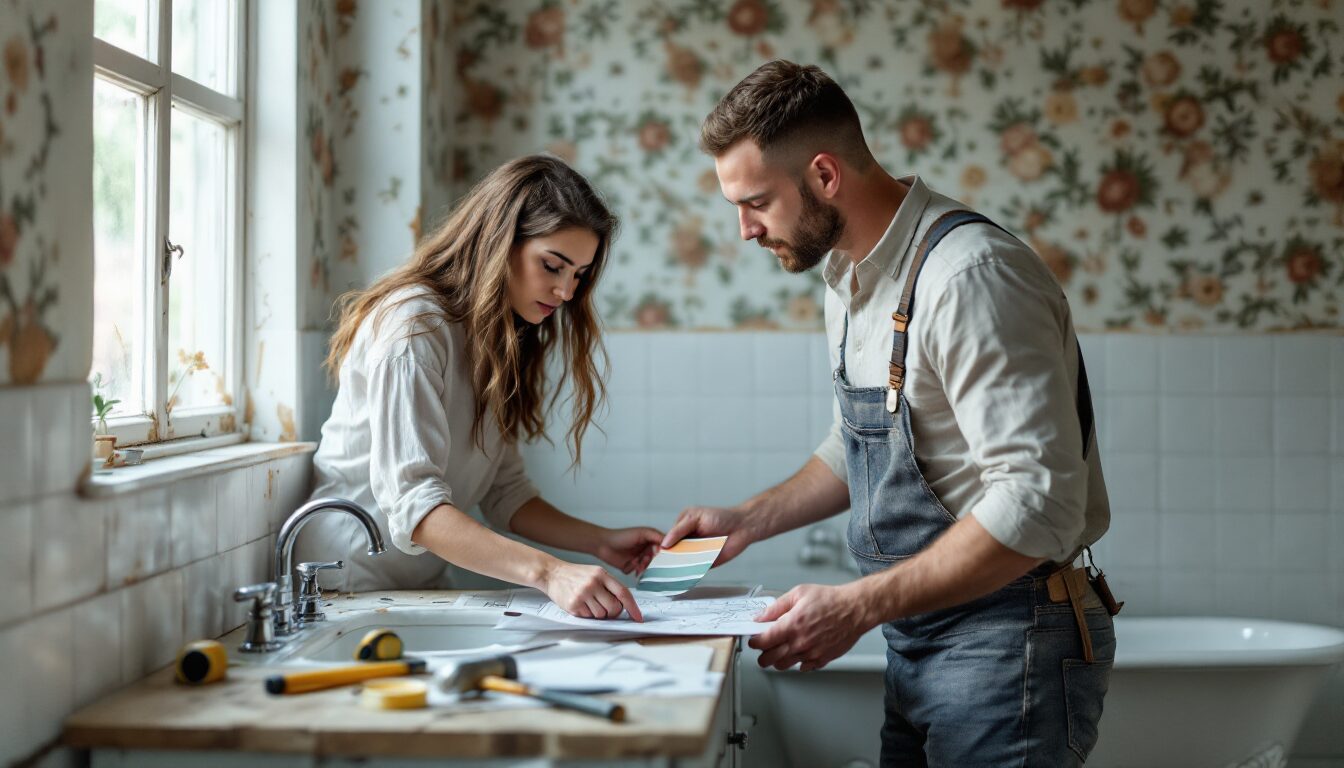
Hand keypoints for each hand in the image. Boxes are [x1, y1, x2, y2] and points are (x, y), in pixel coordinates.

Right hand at [541, 561, 643, 620]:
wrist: (552, 573)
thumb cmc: (575, 574)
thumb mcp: (595, 573)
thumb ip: (609, 585)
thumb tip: (623, 605)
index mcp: (602, 574)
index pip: (623, 593)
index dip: (633, 607)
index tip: (638, 617)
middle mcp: (593, 583)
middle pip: (614, 608)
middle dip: (613, 612)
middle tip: (606, 608)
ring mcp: (583, 594)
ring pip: (602, 615)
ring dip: (598, 613)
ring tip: (589, 602)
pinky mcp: (573, 604)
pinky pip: (588, 617)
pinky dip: (587, 614)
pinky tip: (580, 604)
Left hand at [595, 526, 662, 574]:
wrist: (603, 545)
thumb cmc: (622, 536)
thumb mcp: (642, 533)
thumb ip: (656, 536)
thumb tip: (669, 544)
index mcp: (651, 541)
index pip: (664, 548)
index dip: (664, 553)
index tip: (661, 555)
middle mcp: (647, 551)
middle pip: (657, 561)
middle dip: (650, 561)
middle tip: (644, 558)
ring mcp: (639, 560)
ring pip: (648, 568)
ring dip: (642, 565)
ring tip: (635, 562)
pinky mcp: (632, 568)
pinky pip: (638, 573)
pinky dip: (633, 569)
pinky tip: (628, 564)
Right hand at [661, 506, 757, 566]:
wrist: (742, 527)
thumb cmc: (720, 517)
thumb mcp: (695, 517)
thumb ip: (679, 529)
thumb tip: (665, 543)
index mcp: (682, 528)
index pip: (667, 540)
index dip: (663, 547)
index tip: (657, 554)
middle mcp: (687, 541)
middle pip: (673, 554)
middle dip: (669, 560)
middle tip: (661, 567)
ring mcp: (696, 553)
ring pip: (682, 563)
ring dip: (678, 568)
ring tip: (670, 574)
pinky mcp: (705, 563)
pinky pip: (694, 570)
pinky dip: (689, 574)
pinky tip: (684, 577)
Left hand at [748, 583, 871, 670]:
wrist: (854, 609)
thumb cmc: (830, 600)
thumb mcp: (798, 594)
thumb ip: (776, 607)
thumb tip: (761, 616)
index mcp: (792, 625)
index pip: (763, 641)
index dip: (754, 642)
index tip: (754, 640)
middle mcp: (800, 642)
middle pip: (770, 659)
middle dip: (762, 655)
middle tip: (763, 648)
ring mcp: (811, 653)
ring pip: (784, 666)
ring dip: (778, 660)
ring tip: (780, 650)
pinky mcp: (822, 659)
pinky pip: (803, 668)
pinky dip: (798, 662)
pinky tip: (799, 652)